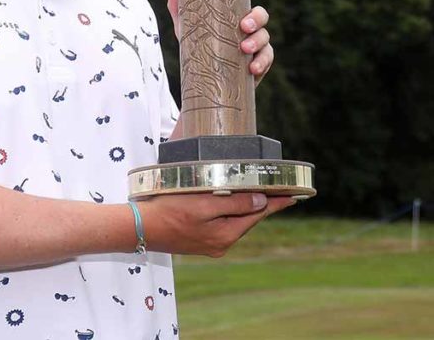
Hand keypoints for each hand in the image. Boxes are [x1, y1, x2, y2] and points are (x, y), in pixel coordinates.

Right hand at [138, 191, 294, 256]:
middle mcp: (220, 244)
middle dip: (260, 203)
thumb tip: (260, 201)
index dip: (276, 203)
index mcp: (225, 235)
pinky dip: (227, 211)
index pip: (257, 214)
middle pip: (246, 218)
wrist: (138, 227)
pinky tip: (226, 201)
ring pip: (233, 221)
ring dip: (242, 206)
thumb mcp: (204, 203)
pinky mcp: (198, 240)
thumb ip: (234, 204)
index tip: (294, 195)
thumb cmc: (168, 211)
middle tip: (276, 188)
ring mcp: (208, 244)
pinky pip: (220, 223)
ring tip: (254, 191)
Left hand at [166, 0, 275, 84]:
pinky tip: (251, 67)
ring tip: (244, 48)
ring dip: (257, 40)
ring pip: (266, 35)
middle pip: (261, 12)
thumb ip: (179, 7)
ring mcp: (255, 42)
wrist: (205, 84)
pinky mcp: (259, 61)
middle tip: (243, 25)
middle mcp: (246, 24)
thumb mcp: (186, 28)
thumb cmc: (198, 50)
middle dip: (256, 17)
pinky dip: (262, 62)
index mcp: (231, 10)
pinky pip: (268, 58)